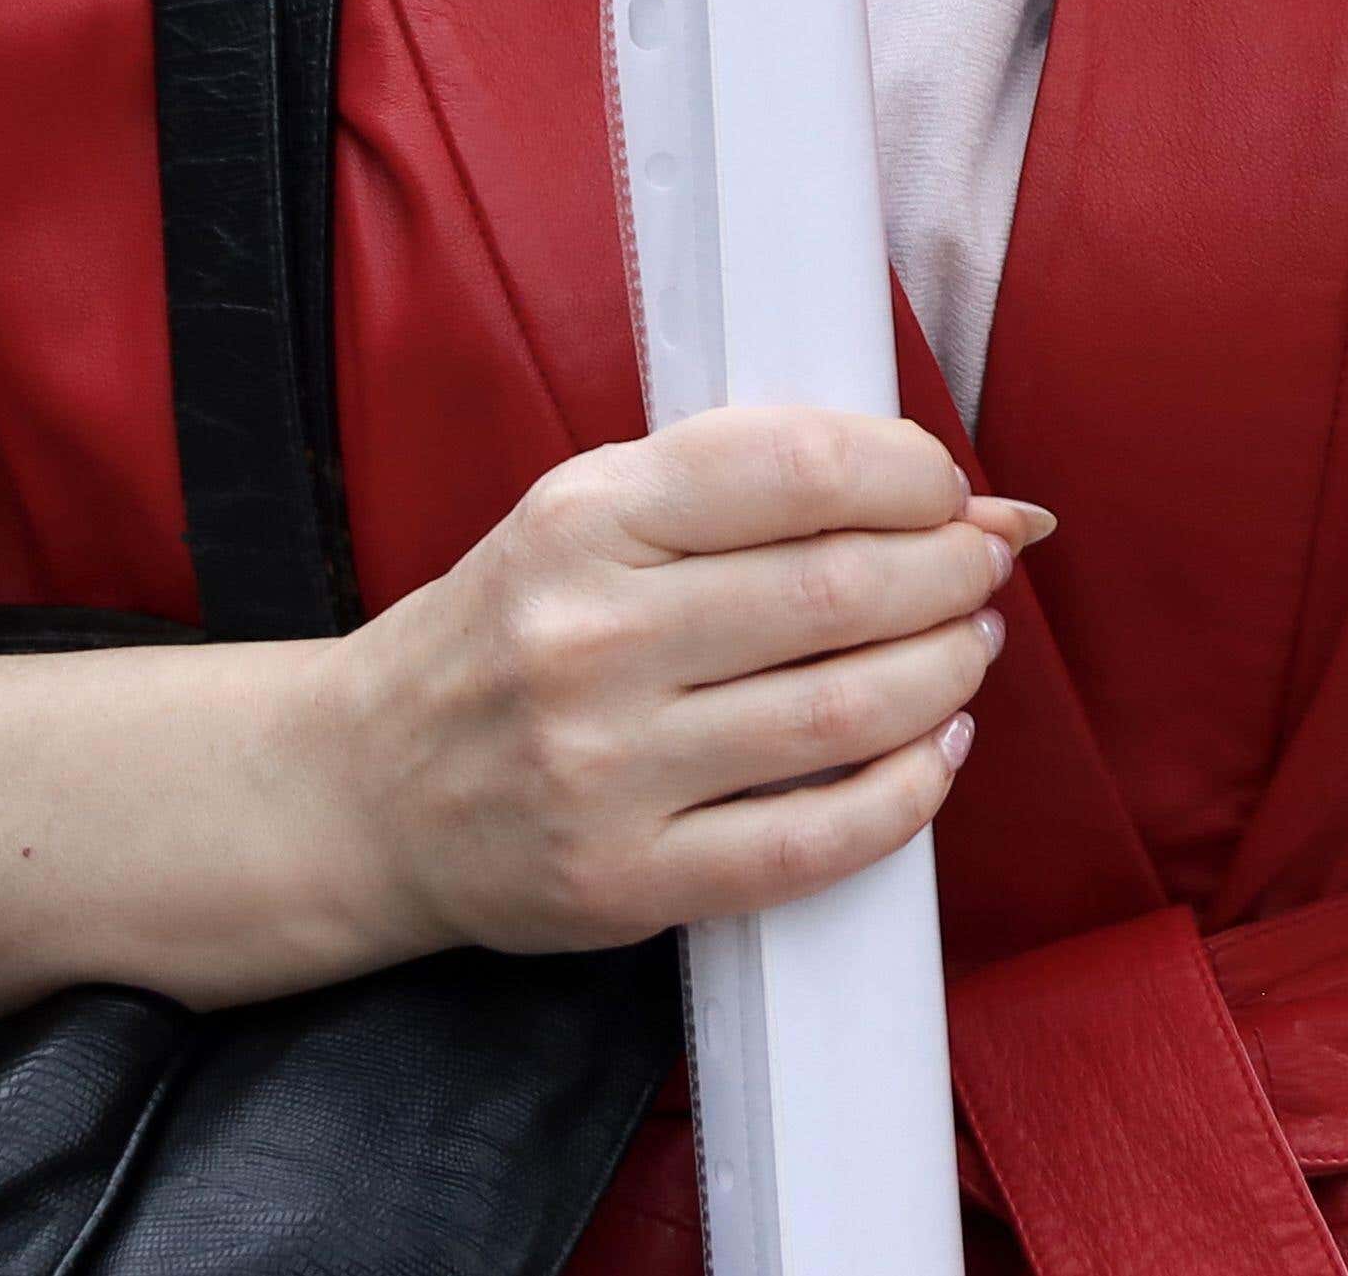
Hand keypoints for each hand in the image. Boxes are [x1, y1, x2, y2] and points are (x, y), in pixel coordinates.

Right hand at [321, 406, 1035, 957]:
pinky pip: (811, 843)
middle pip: (840, 587)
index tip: (948, 490)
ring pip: (843, 710)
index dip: (912, 474)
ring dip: (946, 672)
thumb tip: (949, 495)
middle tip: (980, 569)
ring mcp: (606, 768)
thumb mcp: (591, 514)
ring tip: (967, 647)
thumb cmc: (509, 634)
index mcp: (584, 518)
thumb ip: (749, 488)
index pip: (797, 468)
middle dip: (950, 571)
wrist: (367, 788)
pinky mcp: (625, 880)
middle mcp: (591, 638)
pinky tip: (933, 752)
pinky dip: (907, 794)